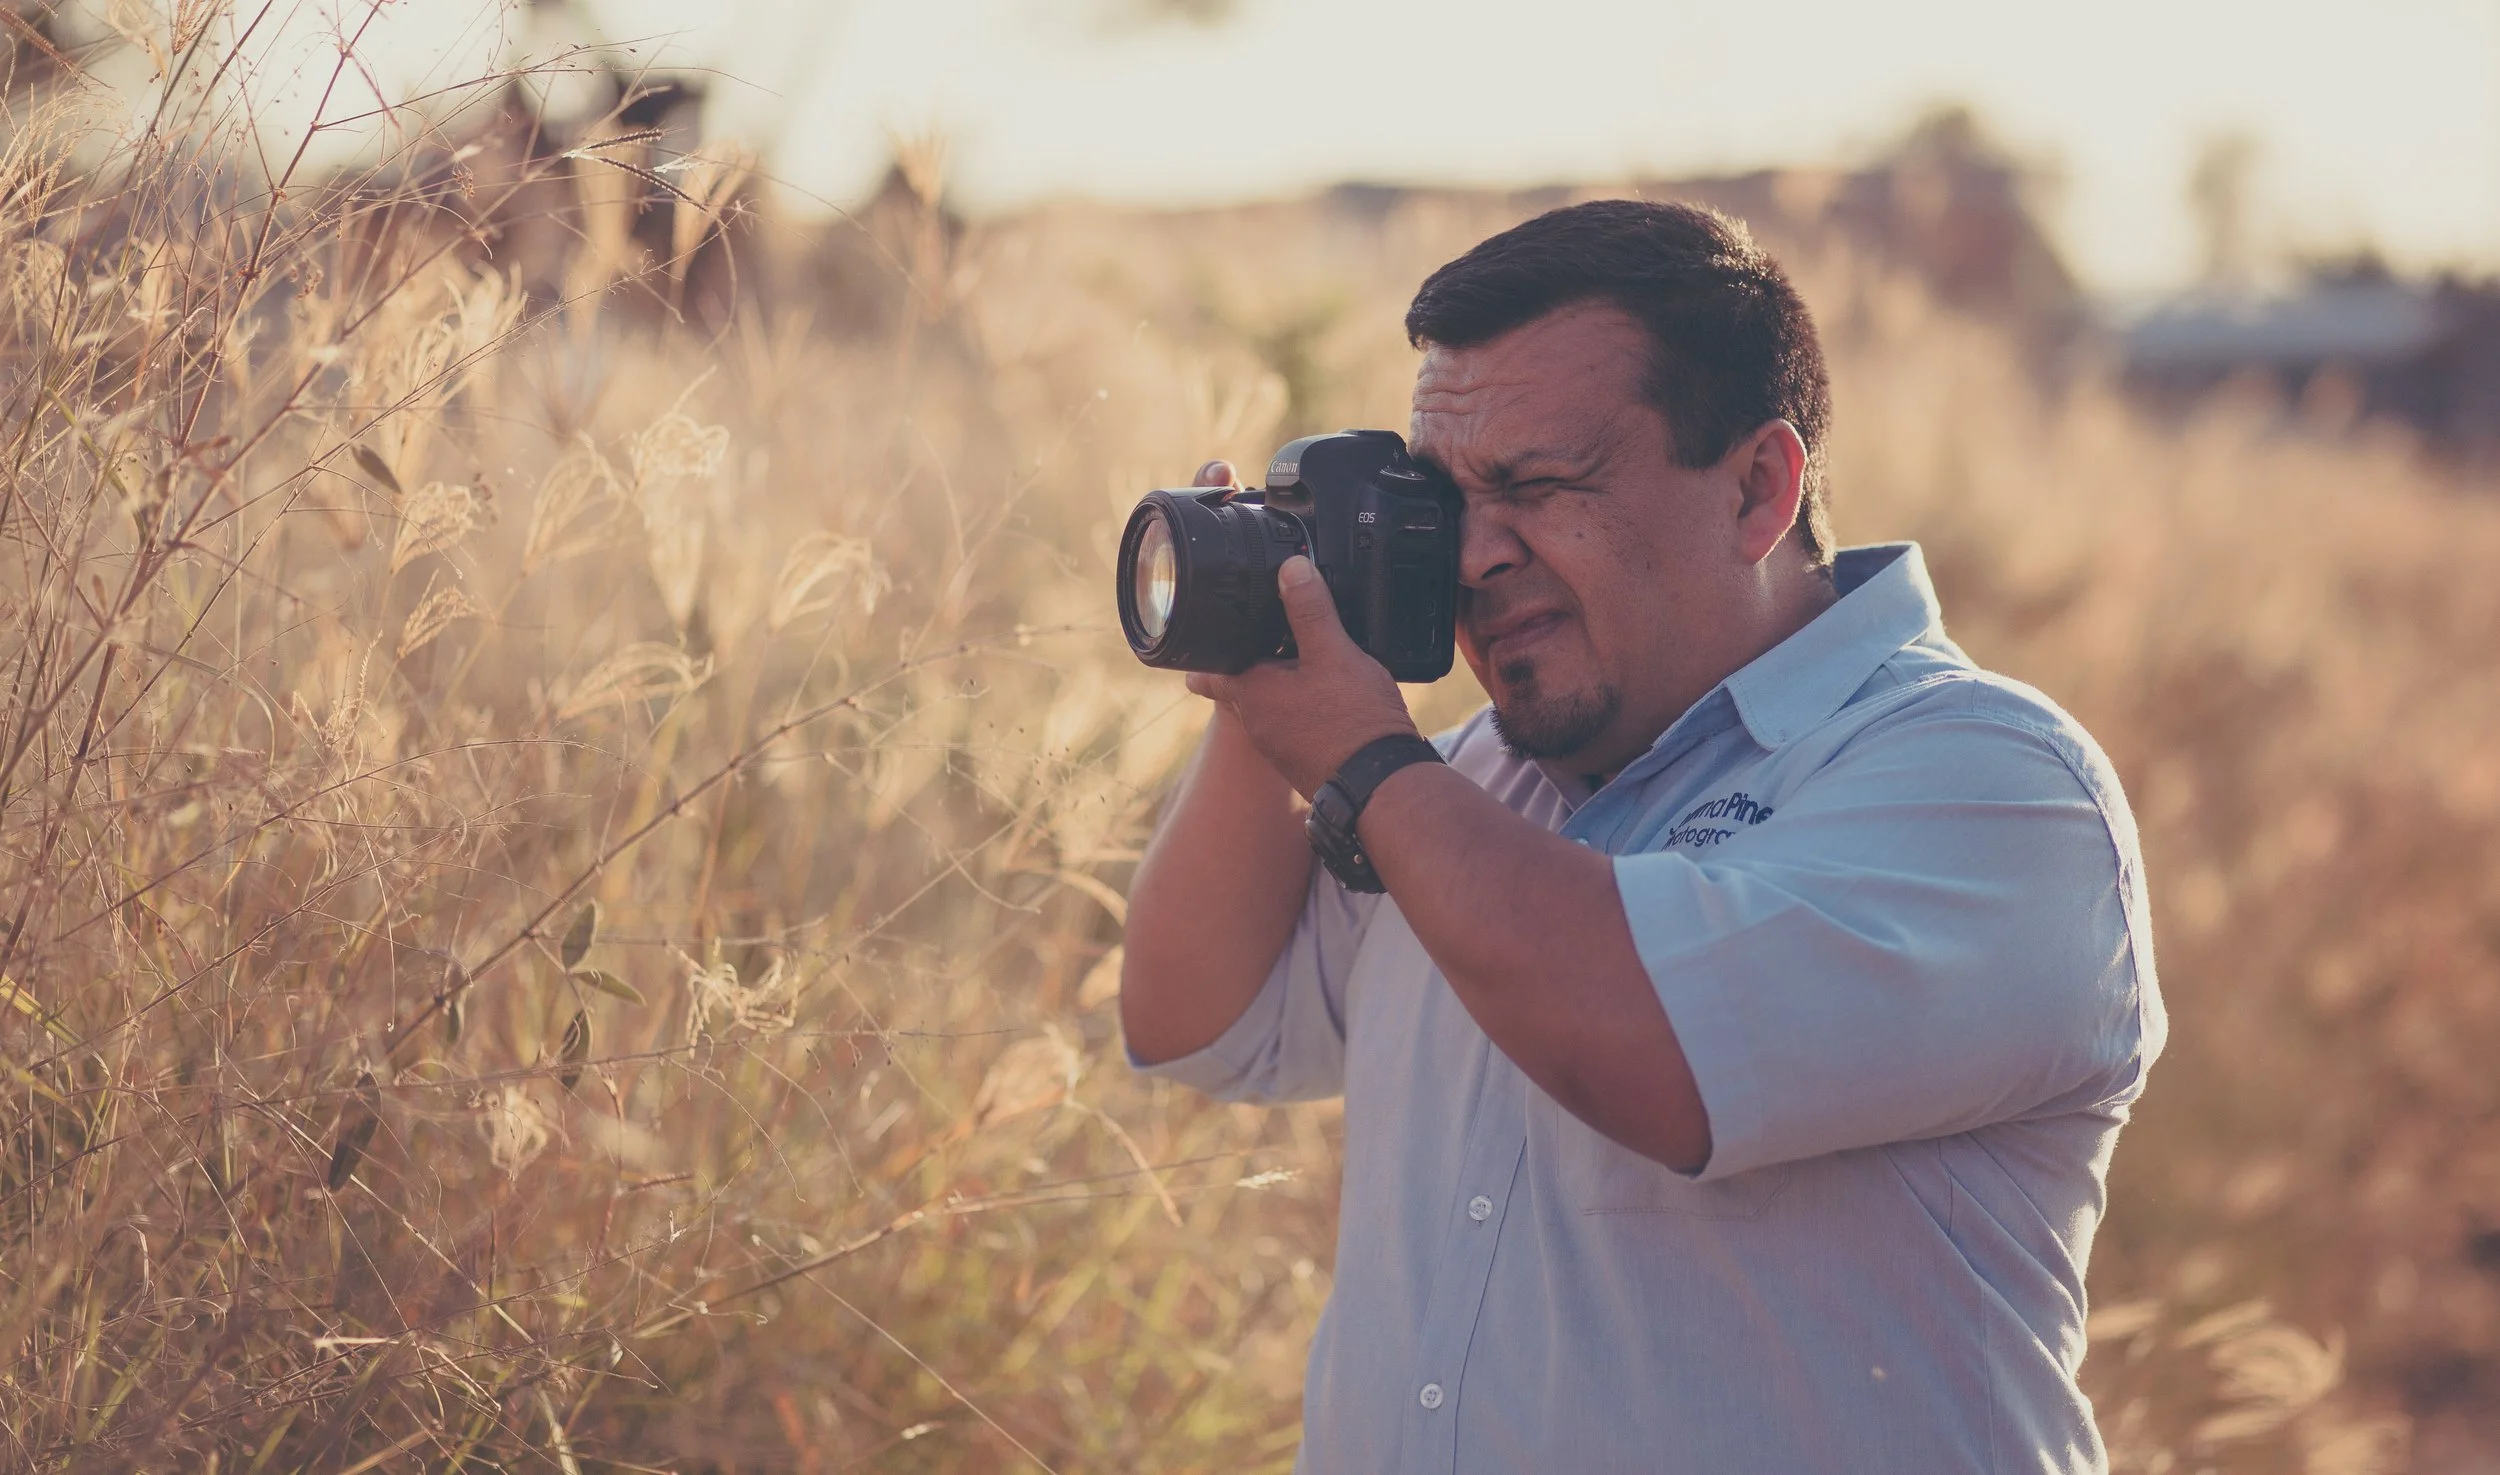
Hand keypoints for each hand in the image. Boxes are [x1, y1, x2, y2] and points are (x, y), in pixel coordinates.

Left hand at [1184, 543, 1419, 798]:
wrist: (1382, 784)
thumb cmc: (1353, 722)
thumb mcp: (1334, 653)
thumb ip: (1311, 610)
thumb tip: (1291, 569)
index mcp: (1252, 695)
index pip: (1208, 673)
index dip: (1203, 654)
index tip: (1198, 637)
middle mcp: (1257, 724)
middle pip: (1239, 686)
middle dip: (1244, 663)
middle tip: (1251, 637)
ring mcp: (1279, 746)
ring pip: (1266, 705)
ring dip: (1274, 684)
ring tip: (1292, 658)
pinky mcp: (1303, 759)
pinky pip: (1291, 723)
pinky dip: (1298, 704)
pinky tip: (1323, 694)